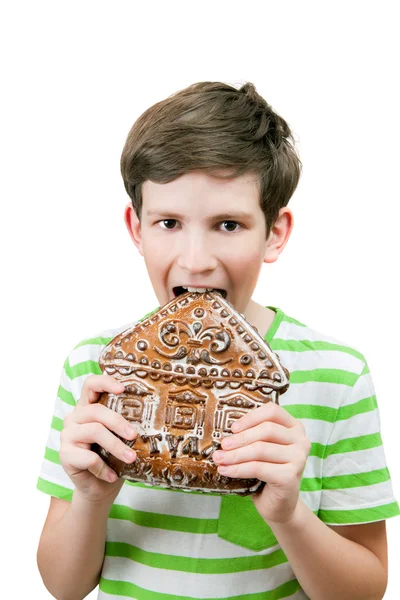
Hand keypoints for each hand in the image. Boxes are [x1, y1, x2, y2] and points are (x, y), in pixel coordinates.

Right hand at [59, 374, 137, 503]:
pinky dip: (104, 468)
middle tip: (134, 435)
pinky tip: (113, 476)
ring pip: (94, 431)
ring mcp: (67, 435)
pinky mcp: (64, 455)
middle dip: (118, 422)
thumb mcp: (121, 438)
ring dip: (116, 446)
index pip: (90, 385)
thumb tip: (153, 417)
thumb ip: (127, 424)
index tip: (123, 389)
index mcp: (88, 408)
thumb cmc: (113, 458)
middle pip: (96, 410)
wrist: (98, 488)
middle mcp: (75, 418)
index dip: (105, 382)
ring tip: (131, 458)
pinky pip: (89, 457)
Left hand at [212, 402, 310, 523]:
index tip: (233, 428)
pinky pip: (258, 468)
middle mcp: (301, 440)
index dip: (251, 417)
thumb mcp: (261, 448)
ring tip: (219, 459)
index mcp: (294, 427)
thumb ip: (252, 435)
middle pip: (266, 430)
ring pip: (260, 449)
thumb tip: (224, 431)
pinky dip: (238, 468)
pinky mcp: (291, 476)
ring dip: (235, 454)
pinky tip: (225, 470)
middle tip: (222, 445)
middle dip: (240, 438)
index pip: (273, 411)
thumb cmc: (267, 472)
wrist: (279, 505)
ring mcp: (299, 458)